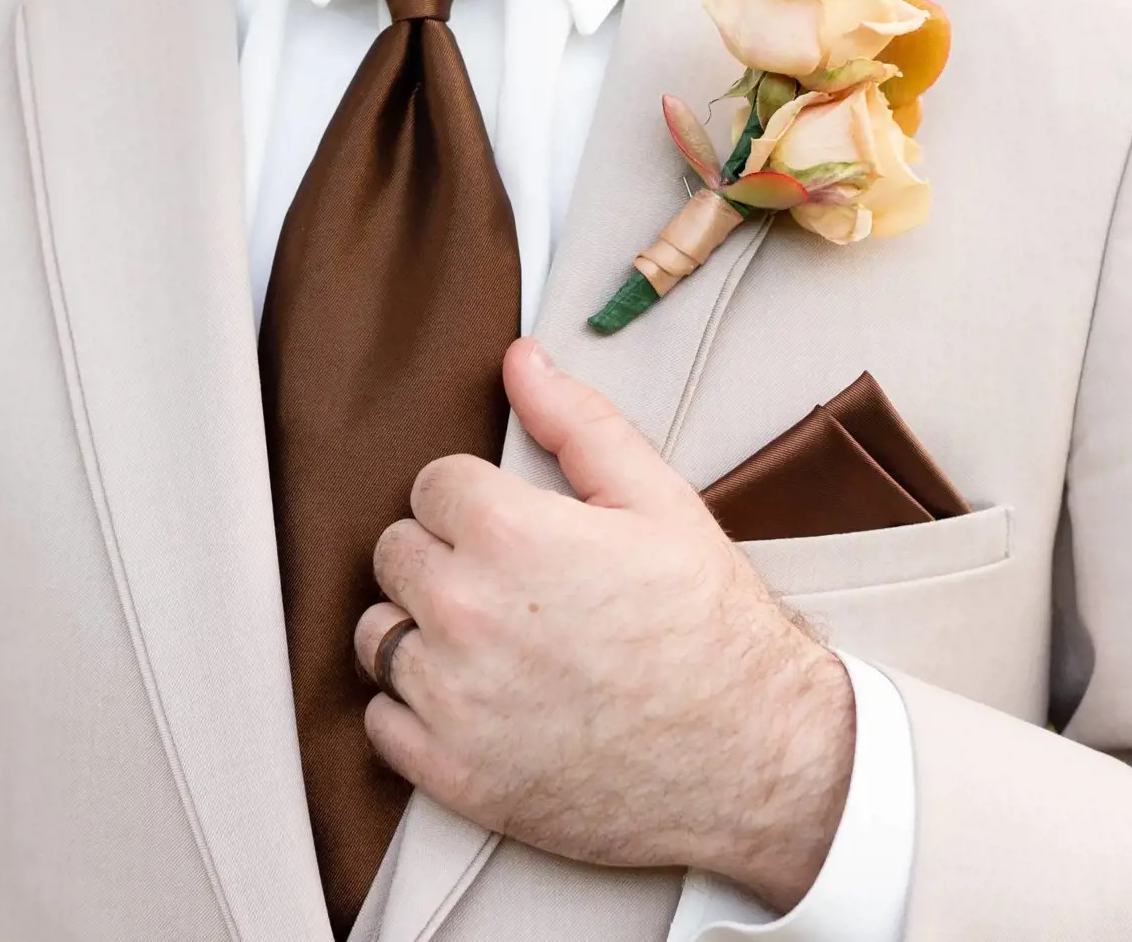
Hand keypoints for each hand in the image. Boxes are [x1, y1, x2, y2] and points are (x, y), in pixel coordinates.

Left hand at [354, 338, 855, 911]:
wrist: (754, 757)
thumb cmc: (710, 626)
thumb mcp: (660, 503)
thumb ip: (578, 422)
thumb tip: (519, 358)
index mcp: (508, 535)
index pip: (430, 486)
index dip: (476, 503)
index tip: (517, 532)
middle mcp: (464, 614)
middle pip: (393, 555)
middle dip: (443, 559)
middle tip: (511, 589)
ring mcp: (453, 701)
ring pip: (376, 636)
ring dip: (419, 634)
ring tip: (493, 648)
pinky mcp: (452, 773)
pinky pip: (381, 722)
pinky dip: (416, 713)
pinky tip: (478, 706)